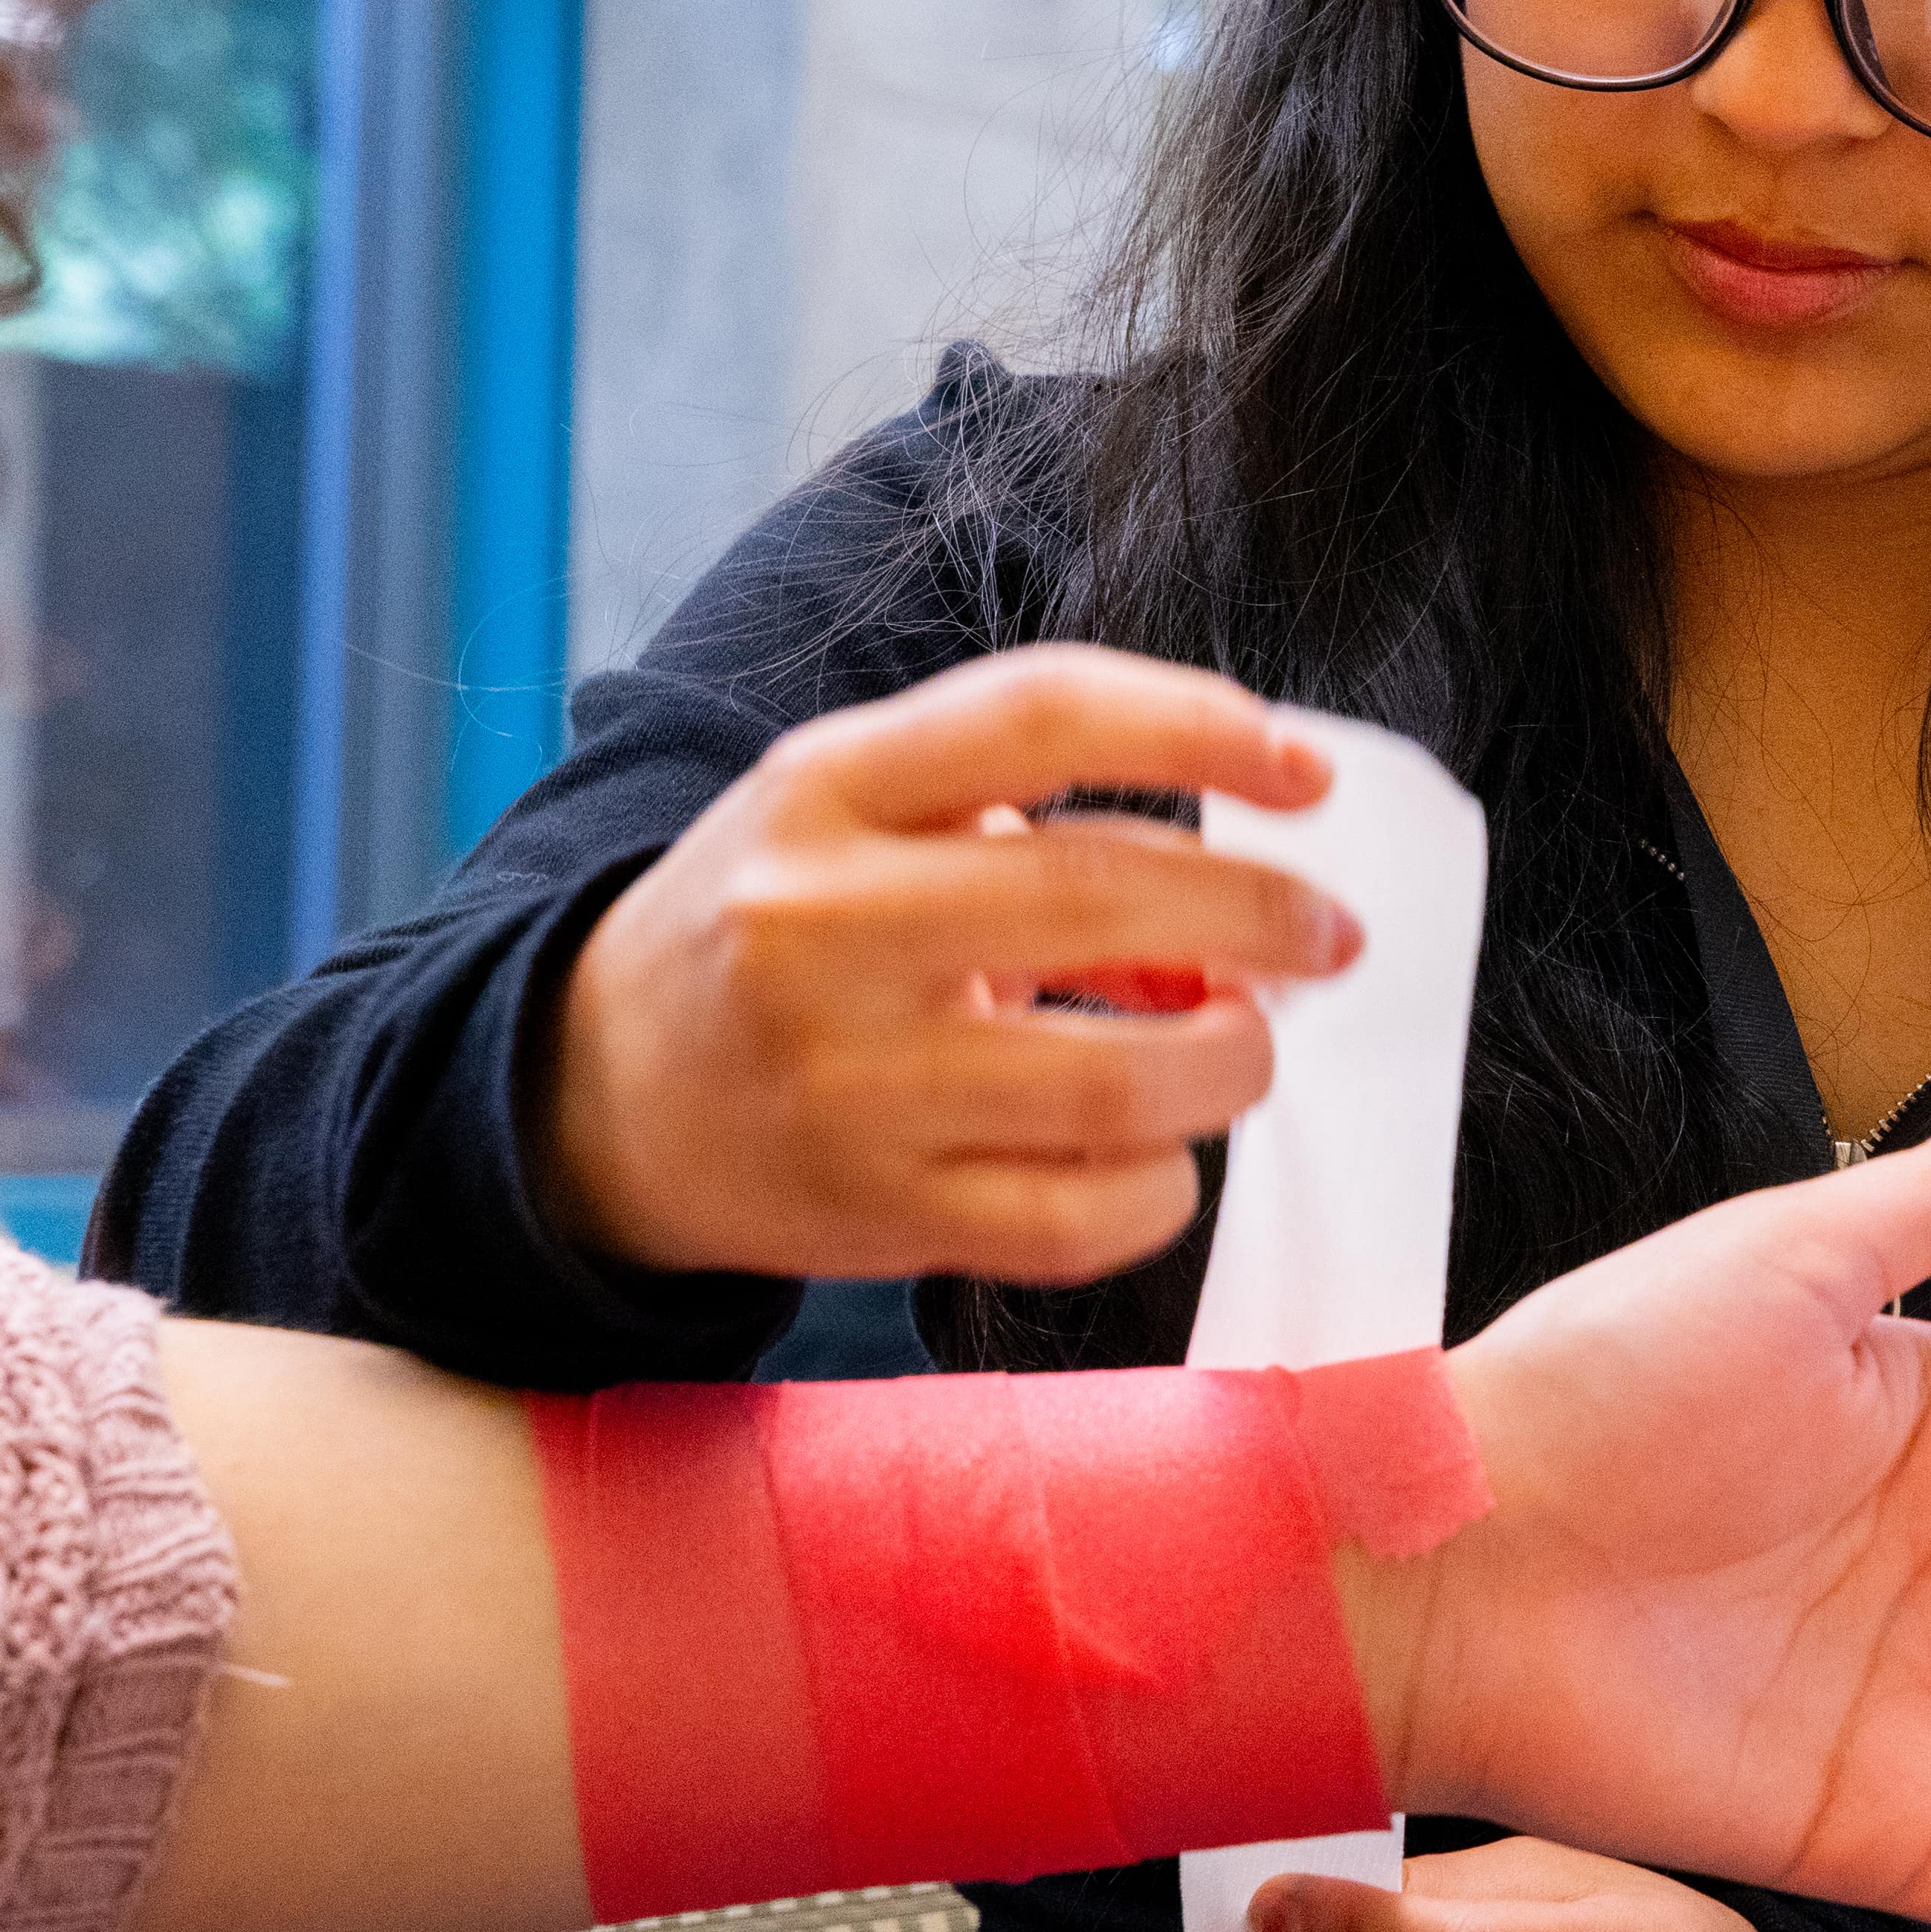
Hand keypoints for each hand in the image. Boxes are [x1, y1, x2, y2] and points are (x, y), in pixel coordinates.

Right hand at [548, 647, 1360, 1282]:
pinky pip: (1081, 1218)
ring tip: (1242, 1043)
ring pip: (1120, 1085)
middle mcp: (822, 925)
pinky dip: (1163, 1187)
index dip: (1201, 725)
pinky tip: (1157, 1153)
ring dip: (1233, 1062)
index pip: (1041, 713)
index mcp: (824, 789)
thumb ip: (1026, 820)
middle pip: (1105, 898)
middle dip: (1265, 913)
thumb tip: (1239, 899)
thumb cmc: (779, 932)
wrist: (599, 1096)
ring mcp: (847, 1083)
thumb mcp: (854, 817)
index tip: (1307, 768)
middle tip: (1330, 934)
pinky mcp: (877, 1217)